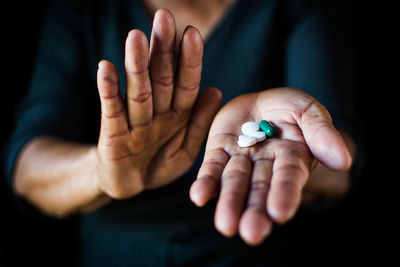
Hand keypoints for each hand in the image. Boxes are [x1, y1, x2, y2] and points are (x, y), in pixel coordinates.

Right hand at [96, 9, 220, 198]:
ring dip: (136, 66)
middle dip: (162, 50)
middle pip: (161, 78)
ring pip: (138, 91)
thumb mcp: (186, 149)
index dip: (189, 60)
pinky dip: (109, 91)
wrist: (131, 186)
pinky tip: (106, 67)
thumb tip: (216, 90)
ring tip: (135, 38)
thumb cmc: (160, 163)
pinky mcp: (111, 135)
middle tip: (163, 17)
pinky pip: (111, 111)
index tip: (192, 33)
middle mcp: (156, 112)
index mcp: (177, 114)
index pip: (186, 84)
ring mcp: (133, 122)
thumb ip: (199, 122)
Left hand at [190, 87, 351, 244]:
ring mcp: (240, 159)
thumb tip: (343, 160)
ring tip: (226, 226)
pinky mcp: (218, 151)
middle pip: (259, 189)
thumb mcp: (310, 112)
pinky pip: (211, 168)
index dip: (284, 194)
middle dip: (255, 210)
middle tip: (251, 233)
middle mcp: (265, 165)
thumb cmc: (290, 109)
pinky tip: (199, 196)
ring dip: (229, 203)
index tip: (280, 214)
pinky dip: (206, 182)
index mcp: (292, 158)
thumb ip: (323, 133)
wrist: (262, 101)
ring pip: (234, 183)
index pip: (288, 178)